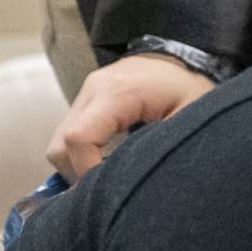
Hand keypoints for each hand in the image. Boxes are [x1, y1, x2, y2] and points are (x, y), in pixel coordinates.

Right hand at [48, 51, 215, 177]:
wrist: (184, 58)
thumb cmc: (191, 87)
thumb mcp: (191, 116)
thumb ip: (161, 146)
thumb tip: (133, 181)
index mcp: (117, 92)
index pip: (78, 138)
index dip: (86, 171)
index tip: (109, 192)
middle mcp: (93, 90)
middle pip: (60, 145)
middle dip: (78, 174)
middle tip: (107, 191)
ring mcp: (86, 95)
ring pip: (60, 143)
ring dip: (78, 166)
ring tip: (108, 179)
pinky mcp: (86, 101)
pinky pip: (70, 135)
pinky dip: (82, 155)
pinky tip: (107, 165)